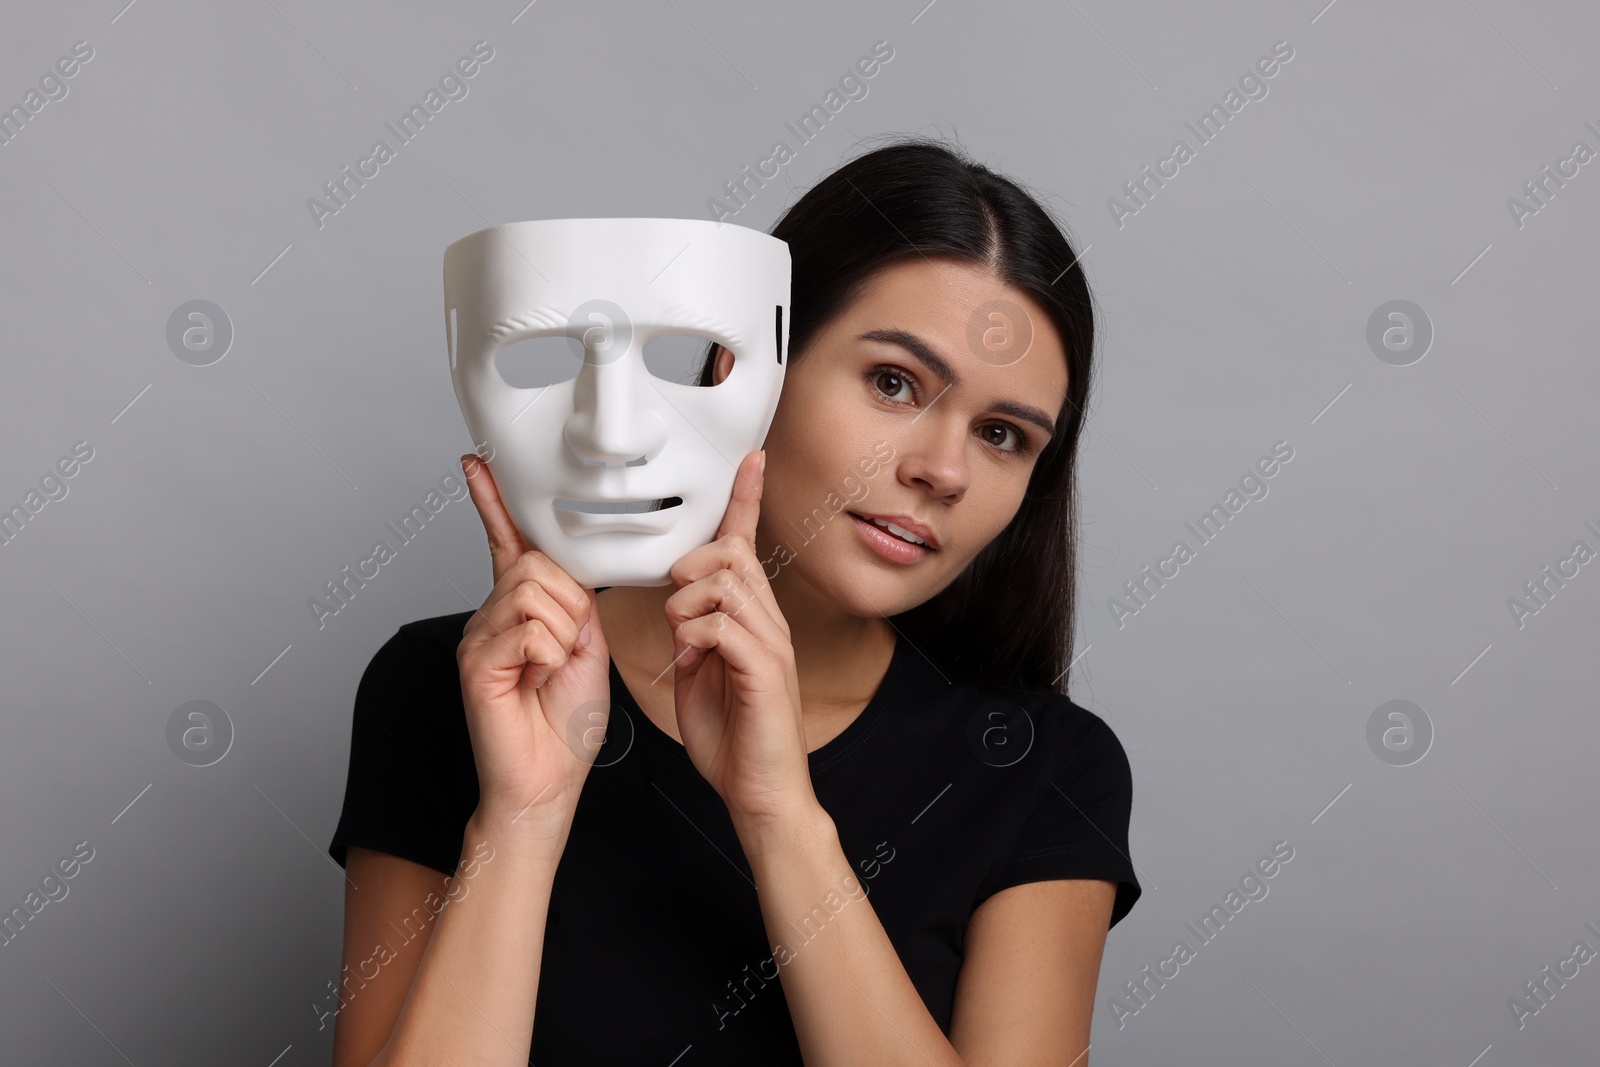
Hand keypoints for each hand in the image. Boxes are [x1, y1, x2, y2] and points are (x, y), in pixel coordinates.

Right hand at [455, 453, 610, 841]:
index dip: (494, 502)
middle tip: (566, 651)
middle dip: (570, 604)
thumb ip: (575, 602)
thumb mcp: (586, 646)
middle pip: (537, 564)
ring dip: (561, 632)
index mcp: (522, 607)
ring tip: (550, 670)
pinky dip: (546, 653)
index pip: (507, 541)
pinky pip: (526, 627)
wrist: (548, 780)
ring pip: (533, 592)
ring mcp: (479, 636)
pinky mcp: (474, 660)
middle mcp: (493, 615)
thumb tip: (564, 570)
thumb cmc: (567, 721)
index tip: (479, 462)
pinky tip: (536, 679)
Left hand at [665, 450, 813, 827]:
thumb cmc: (732, 737)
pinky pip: (724, 623)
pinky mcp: (766, 669)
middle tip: (676, 607)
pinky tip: (692, 661)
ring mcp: (771, 643)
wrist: (761, 792)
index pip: (747, 544)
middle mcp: (768, 622)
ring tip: (684, 642)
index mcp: (750, 618)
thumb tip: (678, 605)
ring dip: (687, 604)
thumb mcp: (698, 670)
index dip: (746, 499)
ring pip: (725, 580)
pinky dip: (696, 634)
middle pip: (730, 552)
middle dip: (691, 566)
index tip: (750, 458)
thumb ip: (691, 631)